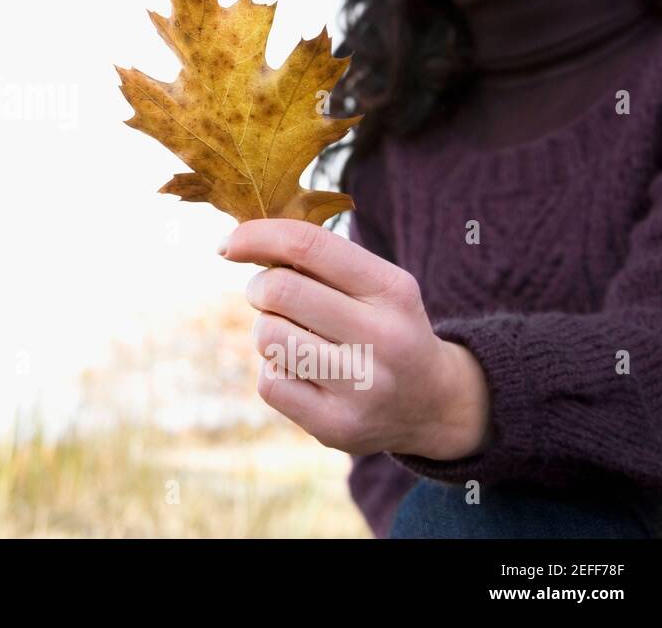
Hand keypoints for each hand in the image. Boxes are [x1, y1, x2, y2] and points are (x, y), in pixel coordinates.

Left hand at [219, 218, 492, 459]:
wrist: (433, 404)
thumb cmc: (382, 326)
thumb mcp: (374, 285)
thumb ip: (319, 260)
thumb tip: (241, 239)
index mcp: (392, 289)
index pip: (308, 245)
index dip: (256, 236)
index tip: (228, 243)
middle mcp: (384, 337)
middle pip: (278, 290)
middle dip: (258, 288)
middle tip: (267, 297)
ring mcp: (362, 386)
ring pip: (267, 336)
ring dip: (266, 331)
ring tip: (293, 337)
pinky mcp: (337, 425)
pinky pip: (269, 382)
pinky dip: (275, 372)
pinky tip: (303, 375)